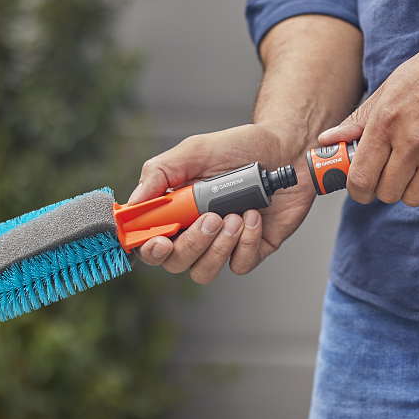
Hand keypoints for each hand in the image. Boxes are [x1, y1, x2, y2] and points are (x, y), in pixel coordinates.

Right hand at [127, 124, 315, 283]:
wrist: (285, 148)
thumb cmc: (239, 148)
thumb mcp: (195, 151)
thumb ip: (160, 173)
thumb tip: (133, 202)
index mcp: (176, 211)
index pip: (150, 241)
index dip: (149, 248)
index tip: (160, 240)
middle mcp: (196, 231)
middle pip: (176, 262)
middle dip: (191, 245)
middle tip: (211, 218)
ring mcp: (224, 243)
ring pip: (204, 271)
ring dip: (218, 247)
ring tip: (235, 216)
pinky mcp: (252, 249)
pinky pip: (240, 264)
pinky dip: (247, 243)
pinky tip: (254, 217)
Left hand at [319, 18, 418, 206]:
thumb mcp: (392, 85)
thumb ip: (359, 119)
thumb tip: (329, 140)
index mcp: (387, 120)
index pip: (360, 178)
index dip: (357, 189)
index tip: (361, 186)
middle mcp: (413, 140)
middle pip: (386, 193)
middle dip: (385, 187)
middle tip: (392, 171)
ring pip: (415, 198)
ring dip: (413, 188)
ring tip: (418, 167)